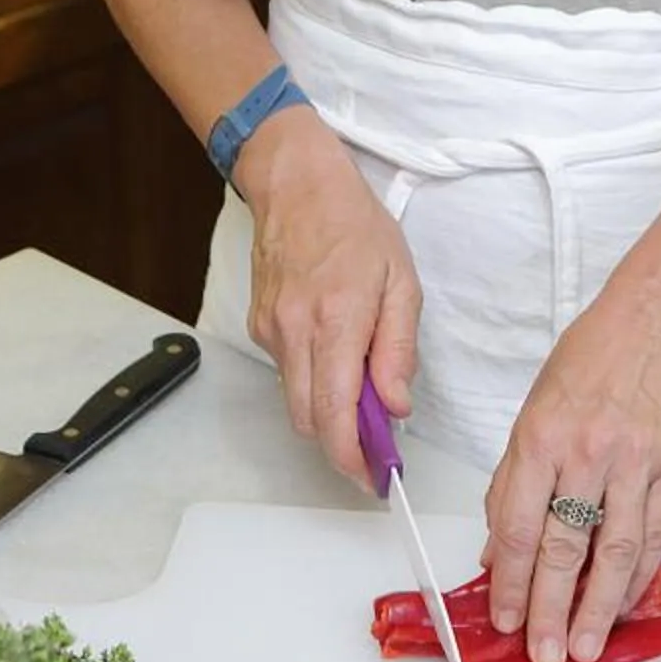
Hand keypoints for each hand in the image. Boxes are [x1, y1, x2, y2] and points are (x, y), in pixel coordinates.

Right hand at [235, 106, 420, 485]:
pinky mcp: (259, 326)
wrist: (296, 184)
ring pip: (294, 401)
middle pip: (308, 421)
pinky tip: (334, 352)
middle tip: (376, 446)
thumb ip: (398, 348)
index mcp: (336, 322)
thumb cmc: (354, 225)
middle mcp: (295, 333)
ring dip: (327, 411)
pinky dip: (311, 378)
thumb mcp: (401, 281)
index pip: (334, 415)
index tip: (374, 476)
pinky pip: (286, 372)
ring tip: (363, 392)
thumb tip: (395, 406)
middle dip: (342, 445)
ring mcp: (271, 331)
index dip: (353, 458)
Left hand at [481, 274, 660, 661]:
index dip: (509, 580)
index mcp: (540, 439)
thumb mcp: (532, 413)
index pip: (516, 525)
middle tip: (543, 653)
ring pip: (613, 551)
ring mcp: (633, 463)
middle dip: (549, 609)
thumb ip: (512, 482)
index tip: (503, 619)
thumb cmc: (587, 364)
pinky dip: (638, 577)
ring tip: (585, 647)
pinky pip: (653, 535)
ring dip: (597, 607)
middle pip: (562, 547)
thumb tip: (496, 549)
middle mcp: (585, 454)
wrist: (654, 325)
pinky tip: (623, 606)